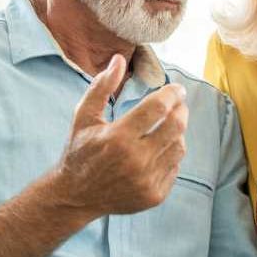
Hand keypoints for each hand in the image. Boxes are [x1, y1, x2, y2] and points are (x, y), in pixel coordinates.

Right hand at [50, 54, 189, 216]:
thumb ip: (100, 87)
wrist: (75, 196)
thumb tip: (119, 59)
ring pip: (179, 147)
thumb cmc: (79, 152)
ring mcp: (146, 180)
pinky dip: (171, 155)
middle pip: (176, 126)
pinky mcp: (154, 195)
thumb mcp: (83, 117)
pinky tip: (159, 149)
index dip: (172, 94)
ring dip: (177, 132)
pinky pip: (174, 168)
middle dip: (181, 109)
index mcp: (117, 137)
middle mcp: (135, 160)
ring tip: (167, 126)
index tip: (176, 89)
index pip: (158, 107)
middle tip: (179, 104)